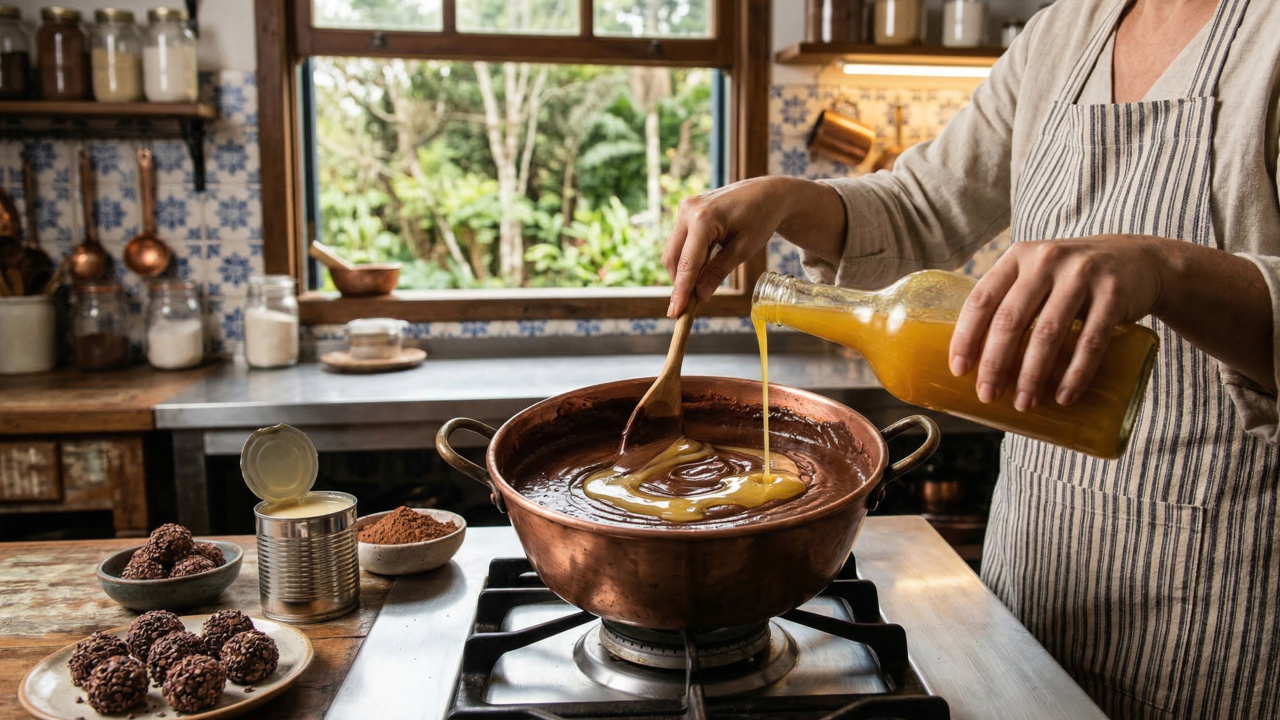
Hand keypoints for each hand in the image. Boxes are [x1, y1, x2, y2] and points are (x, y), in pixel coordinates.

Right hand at [662, 177, 789, 316]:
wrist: (768, 193)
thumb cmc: (761, 219)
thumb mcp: (744, 249)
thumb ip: (718, 272)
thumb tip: (700, 296)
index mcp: (703, 219)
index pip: (687, 263)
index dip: (681, 291)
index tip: (675, 313)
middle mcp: (688, 210)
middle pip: (672, 257)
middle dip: (679, 282)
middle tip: (689, 306)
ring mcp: (685, 208)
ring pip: (673, 250)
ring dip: (683, 271)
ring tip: (699, 287)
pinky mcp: (687, 210)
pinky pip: (680, 241)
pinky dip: (687, 258)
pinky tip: (702, 269)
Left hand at [947, 235, 1167, 410]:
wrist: (1140, 260)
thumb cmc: (1072, 278)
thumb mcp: (1039, 274)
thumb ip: (1010, 300)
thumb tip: (975, 360)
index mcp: (1018, 257)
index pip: (981, 298)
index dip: (966, 336)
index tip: (959, 370)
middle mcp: (1046, 260)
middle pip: (1011, 320)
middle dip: (995, 363)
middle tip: (988, 395)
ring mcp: (1082, 275)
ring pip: (1048, 333)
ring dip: (1032, 375)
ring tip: (1024, 403)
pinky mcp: (1114, 294)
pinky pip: (1091, 340)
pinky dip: (1076, 373)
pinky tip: (1064, 396)